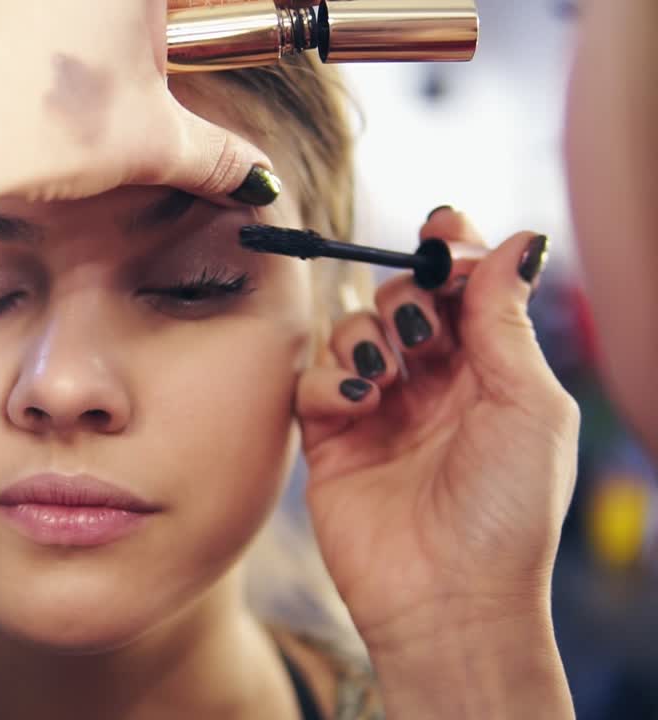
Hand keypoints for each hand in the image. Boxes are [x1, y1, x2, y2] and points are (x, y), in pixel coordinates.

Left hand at [0, 0, 275, 204]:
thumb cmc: (26, 125)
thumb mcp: (145, 143)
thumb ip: (214, 156)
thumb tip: (253, 177)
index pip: (196, 1)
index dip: (196, 21)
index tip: (183, 44)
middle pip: (118, 3)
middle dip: (129, 25)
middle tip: (123, 59)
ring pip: (51, 3)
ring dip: (62, 22)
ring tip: (55, 64)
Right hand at [295, 208, 578, 654]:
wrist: (448, 597)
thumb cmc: (507, 511)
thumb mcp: (527, 403)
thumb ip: (506, 320)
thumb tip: (519, 238)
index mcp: (489, 373)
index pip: (463, 291)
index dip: (451, 251)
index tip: (441, 224)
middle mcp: (432, 385)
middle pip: (403, 300)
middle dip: (407, 296)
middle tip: (418, 329)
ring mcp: (377, 411)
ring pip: (352, 330)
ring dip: (366, 336)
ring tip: (384, 377)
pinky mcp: (328, 439)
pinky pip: (313, 380)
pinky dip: (329, 379)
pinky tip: (357, 404)